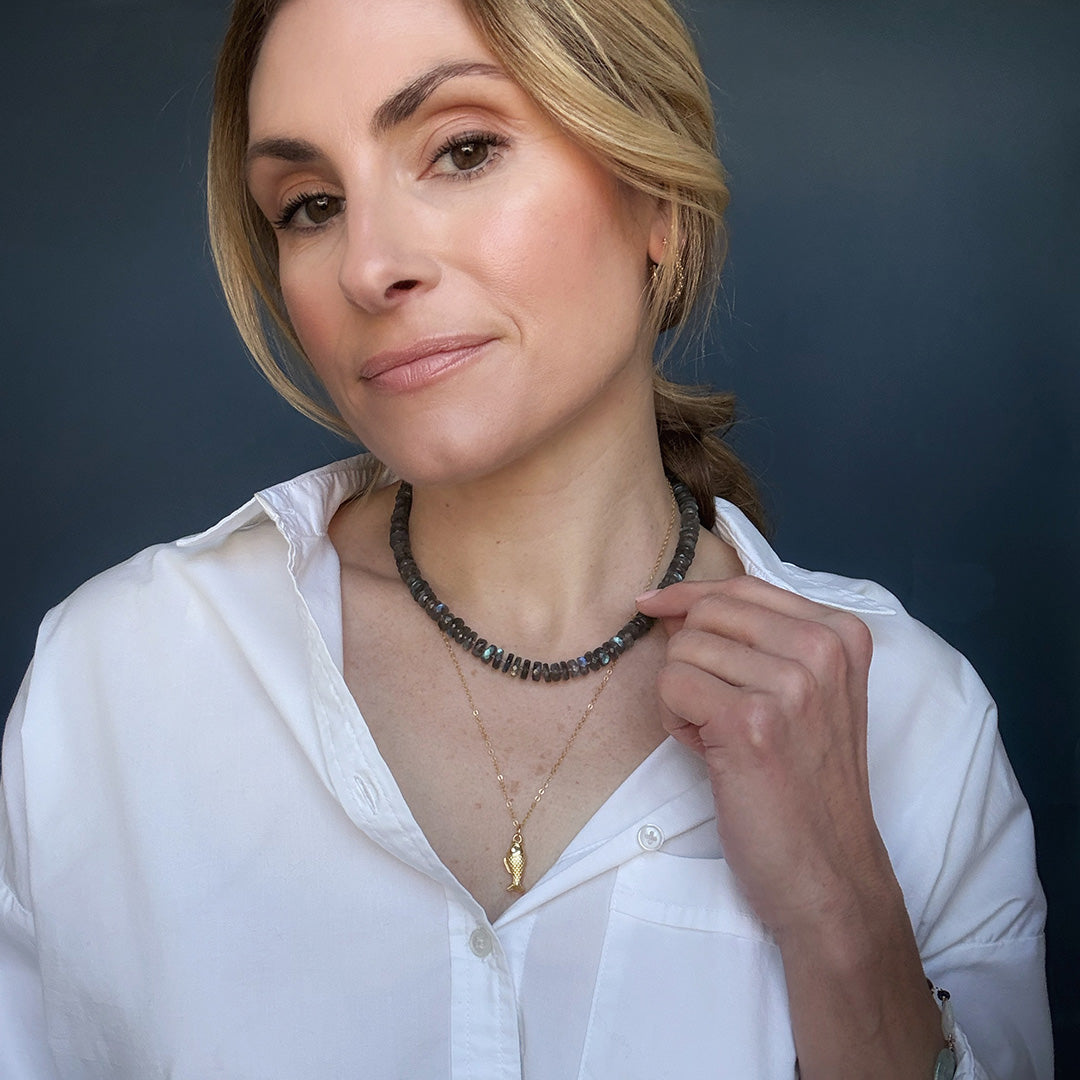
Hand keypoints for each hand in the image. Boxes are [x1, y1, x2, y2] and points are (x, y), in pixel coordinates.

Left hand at [636, 575, 895, 940]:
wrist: (830, 873)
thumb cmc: (807, 785)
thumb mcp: (803, 696)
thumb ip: (756, 644)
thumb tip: (675, 608)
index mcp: (841, 633)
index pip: (742, 588)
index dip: (689, 596)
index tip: (653, 604)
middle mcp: (822, 648)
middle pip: (707, 614)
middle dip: (689, 660)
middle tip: (715, 712)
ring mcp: (790, 683)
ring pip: (682, 650)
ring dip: (682, 695)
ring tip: (719, 738)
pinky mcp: (751, 721)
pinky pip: (671, 685)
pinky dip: (674, 720)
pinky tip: (708, 751)